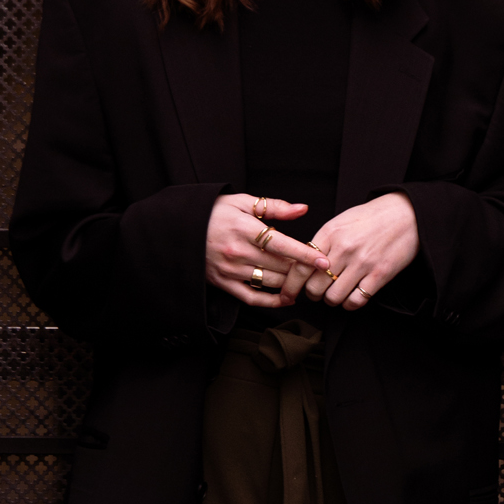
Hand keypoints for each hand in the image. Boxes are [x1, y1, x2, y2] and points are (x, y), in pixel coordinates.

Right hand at [206, 194, 331, 307]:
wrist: (179, 228)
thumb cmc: (213, 212)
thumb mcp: (242, 202)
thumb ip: (275, 207)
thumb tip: (303, 209)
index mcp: (244, 228)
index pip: (282, 244)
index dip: (305, 254)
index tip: (324, 261)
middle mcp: (238, 251)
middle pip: (279, 265)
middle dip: (301, 268)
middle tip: (318, 269)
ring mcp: (230, 270)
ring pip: (270, 281)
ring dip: (290, 282)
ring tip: (304, 279)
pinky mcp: (223, 283)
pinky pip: (252, 297)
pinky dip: (272, 301)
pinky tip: (287, 298)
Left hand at [280, 193, 419, 310]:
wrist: (406, 214)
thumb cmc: (372, 217)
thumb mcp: (341, 221)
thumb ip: (322, 241)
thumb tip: (304, 262)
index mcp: (330, 233)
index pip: (300, 265)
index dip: (291, 284)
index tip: (289, 293)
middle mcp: (344, 248)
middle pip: (314, 286)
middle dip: (313, 294)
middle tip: (318, 291)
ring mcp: (362, 263)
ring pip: (333, 297)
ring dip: (331, 300)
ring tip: (335, 293)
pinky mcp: (380, 274)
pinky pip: (356, 301)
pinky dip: (350, 304)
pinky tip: (351, 297)